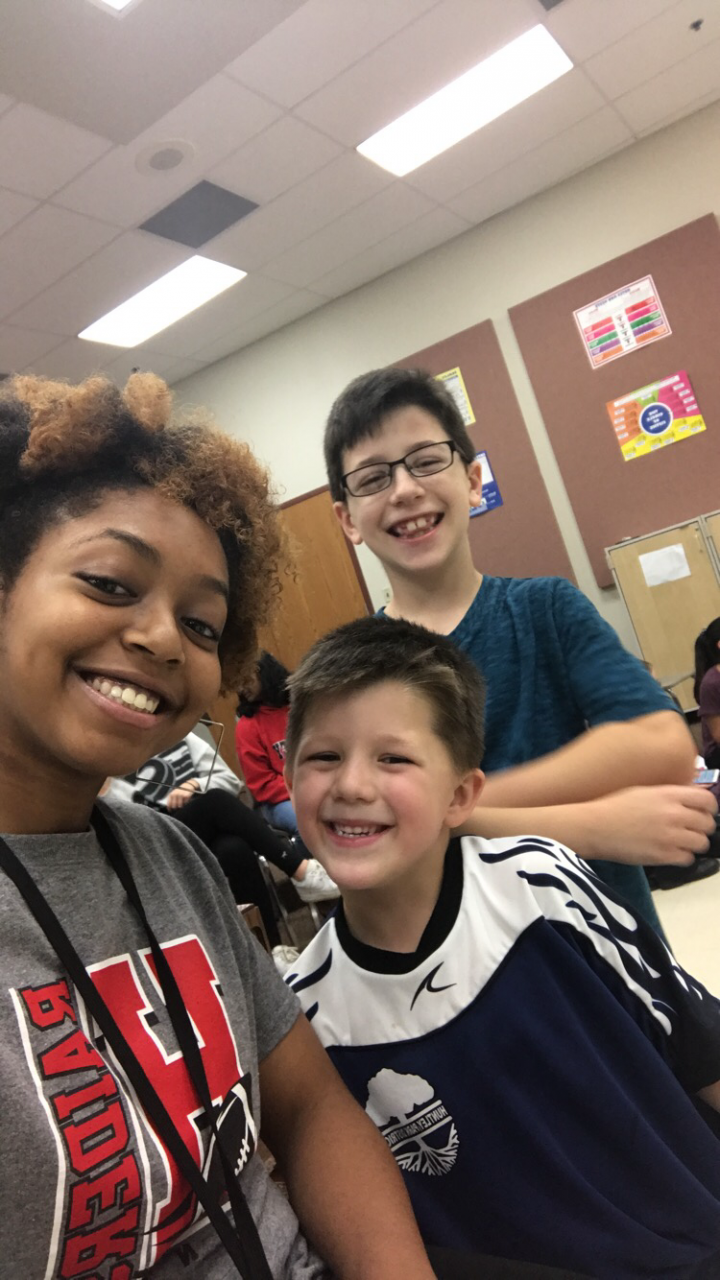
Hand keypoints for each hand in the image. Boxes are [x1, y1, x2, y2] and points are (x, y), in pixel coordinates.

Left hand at [165, 780, 199, 810]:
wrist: (188, 785)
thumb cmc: (181, 790)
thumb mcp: (175, 793)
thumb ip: (172, 799)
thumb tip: (170, 807)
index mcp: (171, 794)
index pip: (169, 803)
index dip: (169, 808)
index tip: (170, 811)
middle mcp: (175, 794)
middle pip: (174, 805)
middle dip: (175, 808)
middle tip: (177, 808)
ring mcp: (181, 795)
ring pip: (180, 805)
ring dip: (181, 806)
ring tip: (182, 804)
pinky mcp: (186, 796)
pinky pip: (185, 803)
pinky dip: (185, 803)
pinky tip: (185, 801)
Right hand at [588, 785, 717, 864]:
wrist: (595, 827)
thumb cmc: (615, 807)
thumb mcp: (645, 792)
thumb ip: (671, 795)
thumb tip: (694, 797)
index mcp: (669, 795)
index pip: (707, 800)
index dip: (710, 808)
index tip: (704, 813)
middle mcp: (673, 814)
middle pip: (708, 823)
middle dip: (702, 827)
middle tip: (690, 830)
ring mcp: (669, 836)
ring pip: (701, 843)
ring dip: (694, 843)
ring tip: (681, 843)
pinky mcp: (663, 856)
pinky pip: (688, 859)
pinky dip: (682, 857)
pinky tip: (671, 852)